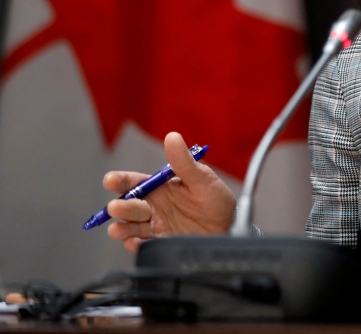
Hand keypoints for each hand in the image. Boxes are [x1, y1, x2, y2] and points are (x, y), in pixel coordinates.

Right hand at [104, 131, 235, 252]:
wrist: (230, 226)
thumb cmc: (216, 199)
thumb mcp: (202, 178)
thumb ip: (184, 162)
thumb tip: (172, 136)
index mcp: (159, 187)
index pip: (134, 182)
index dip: (120, 180)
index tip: (110, 180)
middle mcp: (153, 206)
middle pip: (130, 205)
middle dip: (121, 206)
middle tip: (116, 207)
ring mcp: (155, 225)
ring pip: (131, 226)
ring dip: (122, 228)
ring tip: (117, 229)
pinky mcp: (161, 242)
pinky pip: (144, 244)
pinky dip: (136, 244)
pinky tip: (135, 242)